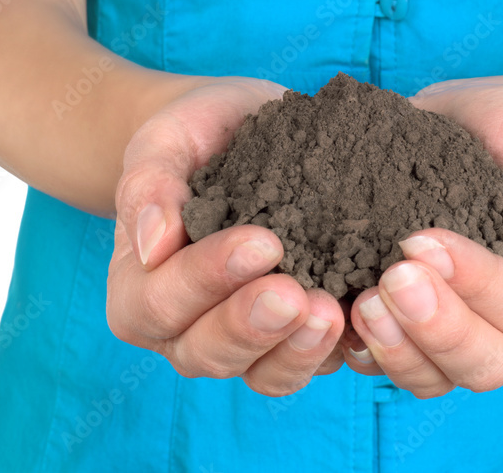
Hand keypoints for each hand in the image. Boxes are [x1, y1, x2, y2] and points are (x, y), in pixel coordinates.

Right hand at [106, 77, 346, 395]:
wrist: (244, 129)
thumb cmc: (195, 135)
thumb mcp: (165, 141)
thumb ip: (150, 184)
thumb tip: (151, 244)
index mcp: (140, 288)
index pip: (160, 302)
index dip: (207, 280)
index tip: (262, 242)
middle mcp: (185, 329)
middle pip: (208, 352)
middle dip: (254, 325)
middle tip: (295, 294)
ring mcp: (243, 340)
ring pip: (264, 373)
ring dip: (297, 350)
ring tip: (332, 314)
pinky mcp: (294, 335)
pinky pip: (312, 362)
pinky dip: (338, 349)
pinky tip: (363, 316)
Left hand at [343, 76, 502, 397]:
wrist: (476, 122)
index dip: (476, 283)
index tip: (424, 240)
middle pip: (483, 364)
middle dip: (435, 327)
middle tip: (391, 278)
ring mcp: (458, 341)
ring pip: (432, 378)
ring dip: (396, 348)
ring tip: (362, 304)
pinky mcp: (408, 333)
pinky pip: (386, 365)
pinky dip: (363, 350)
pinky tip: (339, 317)